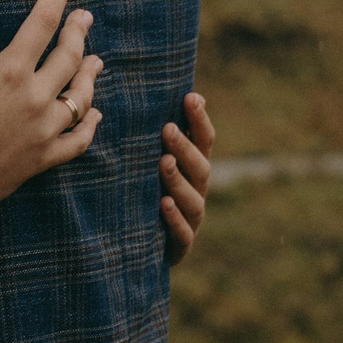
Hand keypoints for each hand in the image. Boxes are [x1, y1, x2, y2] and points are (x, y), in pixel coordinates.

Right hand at [0, 0, 101, 242]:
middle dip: (78, 31)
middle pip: (69, 56)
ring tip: (95, 59)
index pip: (42, 24)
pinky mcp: (42, 160)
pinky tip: (94, 113)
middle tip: (84, 17)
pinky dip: (90, 124)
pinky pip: (78, 140)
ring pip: (81, 96)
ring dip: (89, 74)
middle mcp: (35, 99)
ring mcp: (43, 132)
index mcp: (10, 72)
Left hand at [161, 92, 214, 265]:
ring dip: (179, 180)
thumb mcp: (150, 164)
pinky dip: (174, 218)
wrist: (138, 249)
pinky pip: (182, 233)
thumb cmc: (145, 194)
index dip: (200, 120)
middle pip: (200, 167)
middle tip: (167, 128)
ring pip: (193, 199)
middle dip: (185, 148)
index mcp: (193, 169)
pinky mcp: (180, 245)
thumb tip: (158, 93)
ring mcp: (191, 219)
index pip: (204, 141)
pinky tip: (163, 203)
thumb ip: (159, 137)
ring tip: (164, 162)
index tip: (190, 97)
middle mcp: (197, 191)